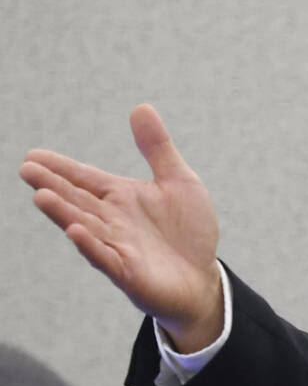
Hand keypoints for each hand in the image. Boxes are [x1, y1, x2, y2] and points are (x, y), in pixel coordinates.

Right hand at [19, 104, 223, 352]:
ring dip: (64, 214)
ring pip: (86, 228)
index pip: (85, 178)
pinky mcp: (129, 273)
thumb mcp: (180, 182)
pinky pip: (106, 258)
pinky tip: (76, 232)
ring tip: (41, 197)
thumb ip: (158, 149)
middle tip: (27, 169)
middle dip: (53, 186)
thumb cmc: (189, 232)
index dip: (62, 167)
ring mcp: (118, 247)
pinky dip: (92, 246)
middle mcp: (113, 221)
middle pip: (78, 201)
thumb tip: (141, 107)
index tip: (34, 155)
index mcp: (121, 197)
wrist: (203, 278)